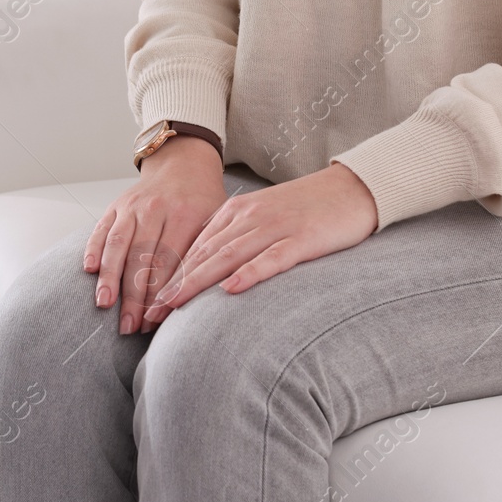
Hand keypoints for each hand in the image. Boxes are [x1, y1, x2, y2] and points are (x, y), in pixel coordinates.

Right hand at [86, 136, 226, 334]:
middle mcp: (156, 209)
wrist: (184, 165)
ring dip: (110, 277)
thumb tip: (195, 301)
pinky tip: (89, 270)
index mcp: (185, 215)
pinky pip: (102, 228)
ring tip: (104, 304)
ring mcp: (133, 206)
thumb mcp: (216, 223)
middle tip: (128, 325)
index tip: (153, 322)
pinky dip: (93, 248)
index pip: (169, 263)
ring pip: (118, 244)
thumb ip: (205, 255)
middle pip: (141, 258)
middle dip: (133, 296)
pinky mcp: (117, 205)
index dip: (159, 295)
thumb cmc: (203, 202)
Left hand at [144, 163, 377, 322]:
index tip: (148, 301)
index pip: (194, 247)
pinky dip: (249, 274)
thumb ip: (235, 237)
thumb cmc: (308, 209)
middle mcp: (249, 218)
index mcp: (236, 212)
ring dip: (197, 282)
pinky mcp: (302, 239)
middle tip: (149, 312)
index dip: (169, 275)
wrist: (353, 188)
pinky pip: (271, 258)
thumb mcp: (262, 217)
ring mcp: (274, 227)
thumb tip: (208, 268)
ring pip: (227, 256)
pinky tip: (231, 290)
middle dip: (173, 284)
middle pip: (203, 254)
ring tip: (172, 304)